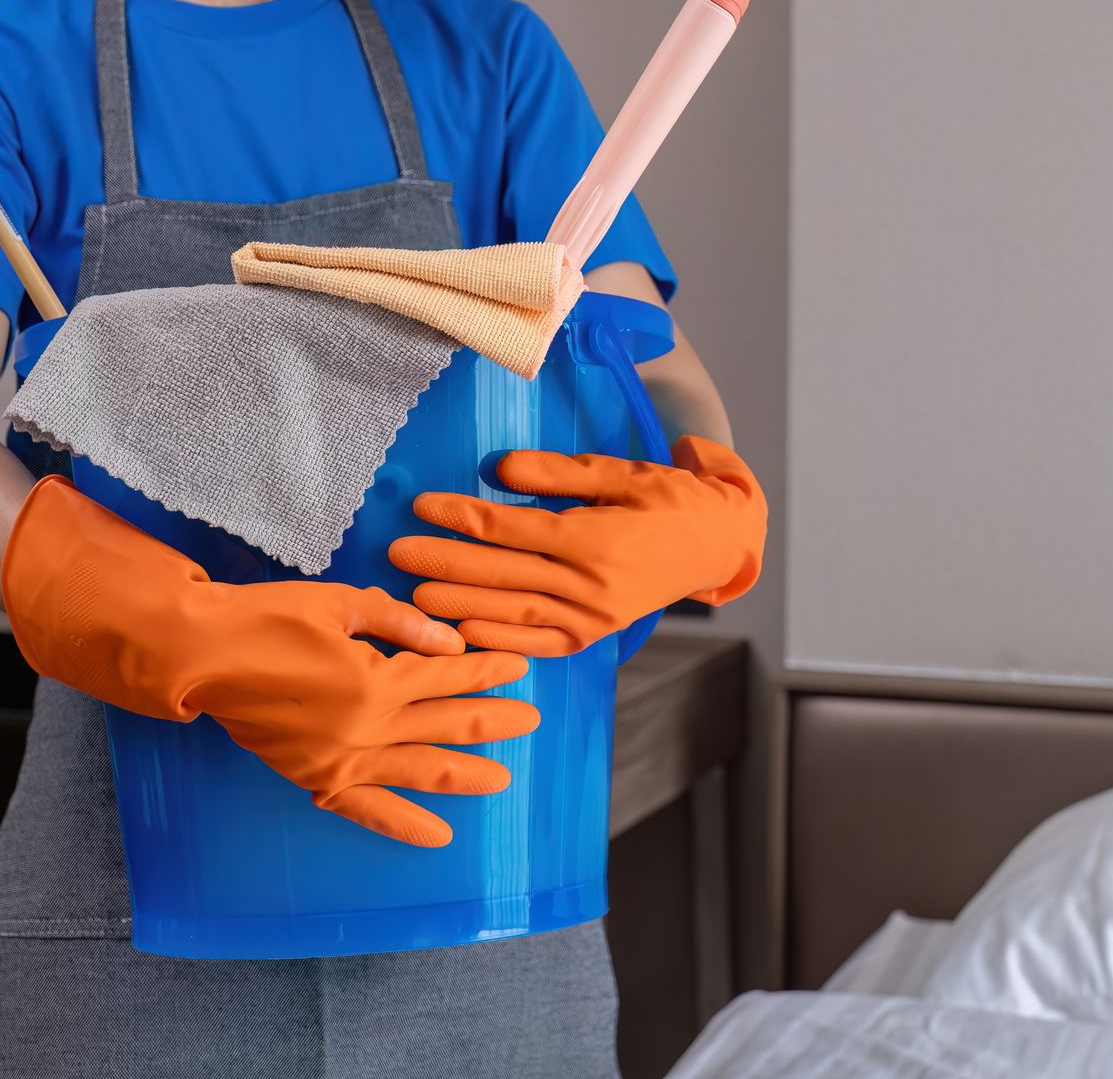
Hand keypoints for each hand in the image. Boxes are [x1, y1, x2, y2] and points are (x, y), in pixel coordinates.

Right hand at [1, 476, 538, 846]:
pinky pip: (369, 811)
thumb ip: (399, 623)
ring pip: (421, 772)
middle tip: (531, 722)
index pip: (449, 674)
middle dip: (495, 721)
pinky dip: (405, 825)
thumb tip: (450, 639)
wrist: (199, 657)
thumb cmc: (266, 618)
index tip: (520, 668)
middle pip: (448, 725)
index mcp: (376, 678)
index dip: (488, 669)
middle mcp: (367, 727)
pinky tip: (438, 835)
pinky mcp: (316, 778)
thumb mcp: (339, 603)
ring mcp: (342, 759)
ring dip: (466, 774)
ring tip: (502, 779)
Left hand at [388, 436, 765, 655]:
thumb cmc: (668, 499)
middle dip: (445, 563)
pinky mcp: (596, 634)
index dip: (462, 517)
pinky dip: (502, 641)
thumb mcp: (618, 473)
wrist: (717, 544)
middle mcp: (592, 583)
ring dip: (460, 606)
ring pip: (515, 612)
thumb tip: (499, 470)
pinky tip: (465, 634)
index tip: (422, 506)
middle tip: (395, 554)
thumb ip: (557, 474)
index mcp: (596, 537)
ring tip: (413, 599)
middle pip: (503, 573)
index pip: (512, 528)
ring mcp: (594, 615)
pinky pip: (541, 642)